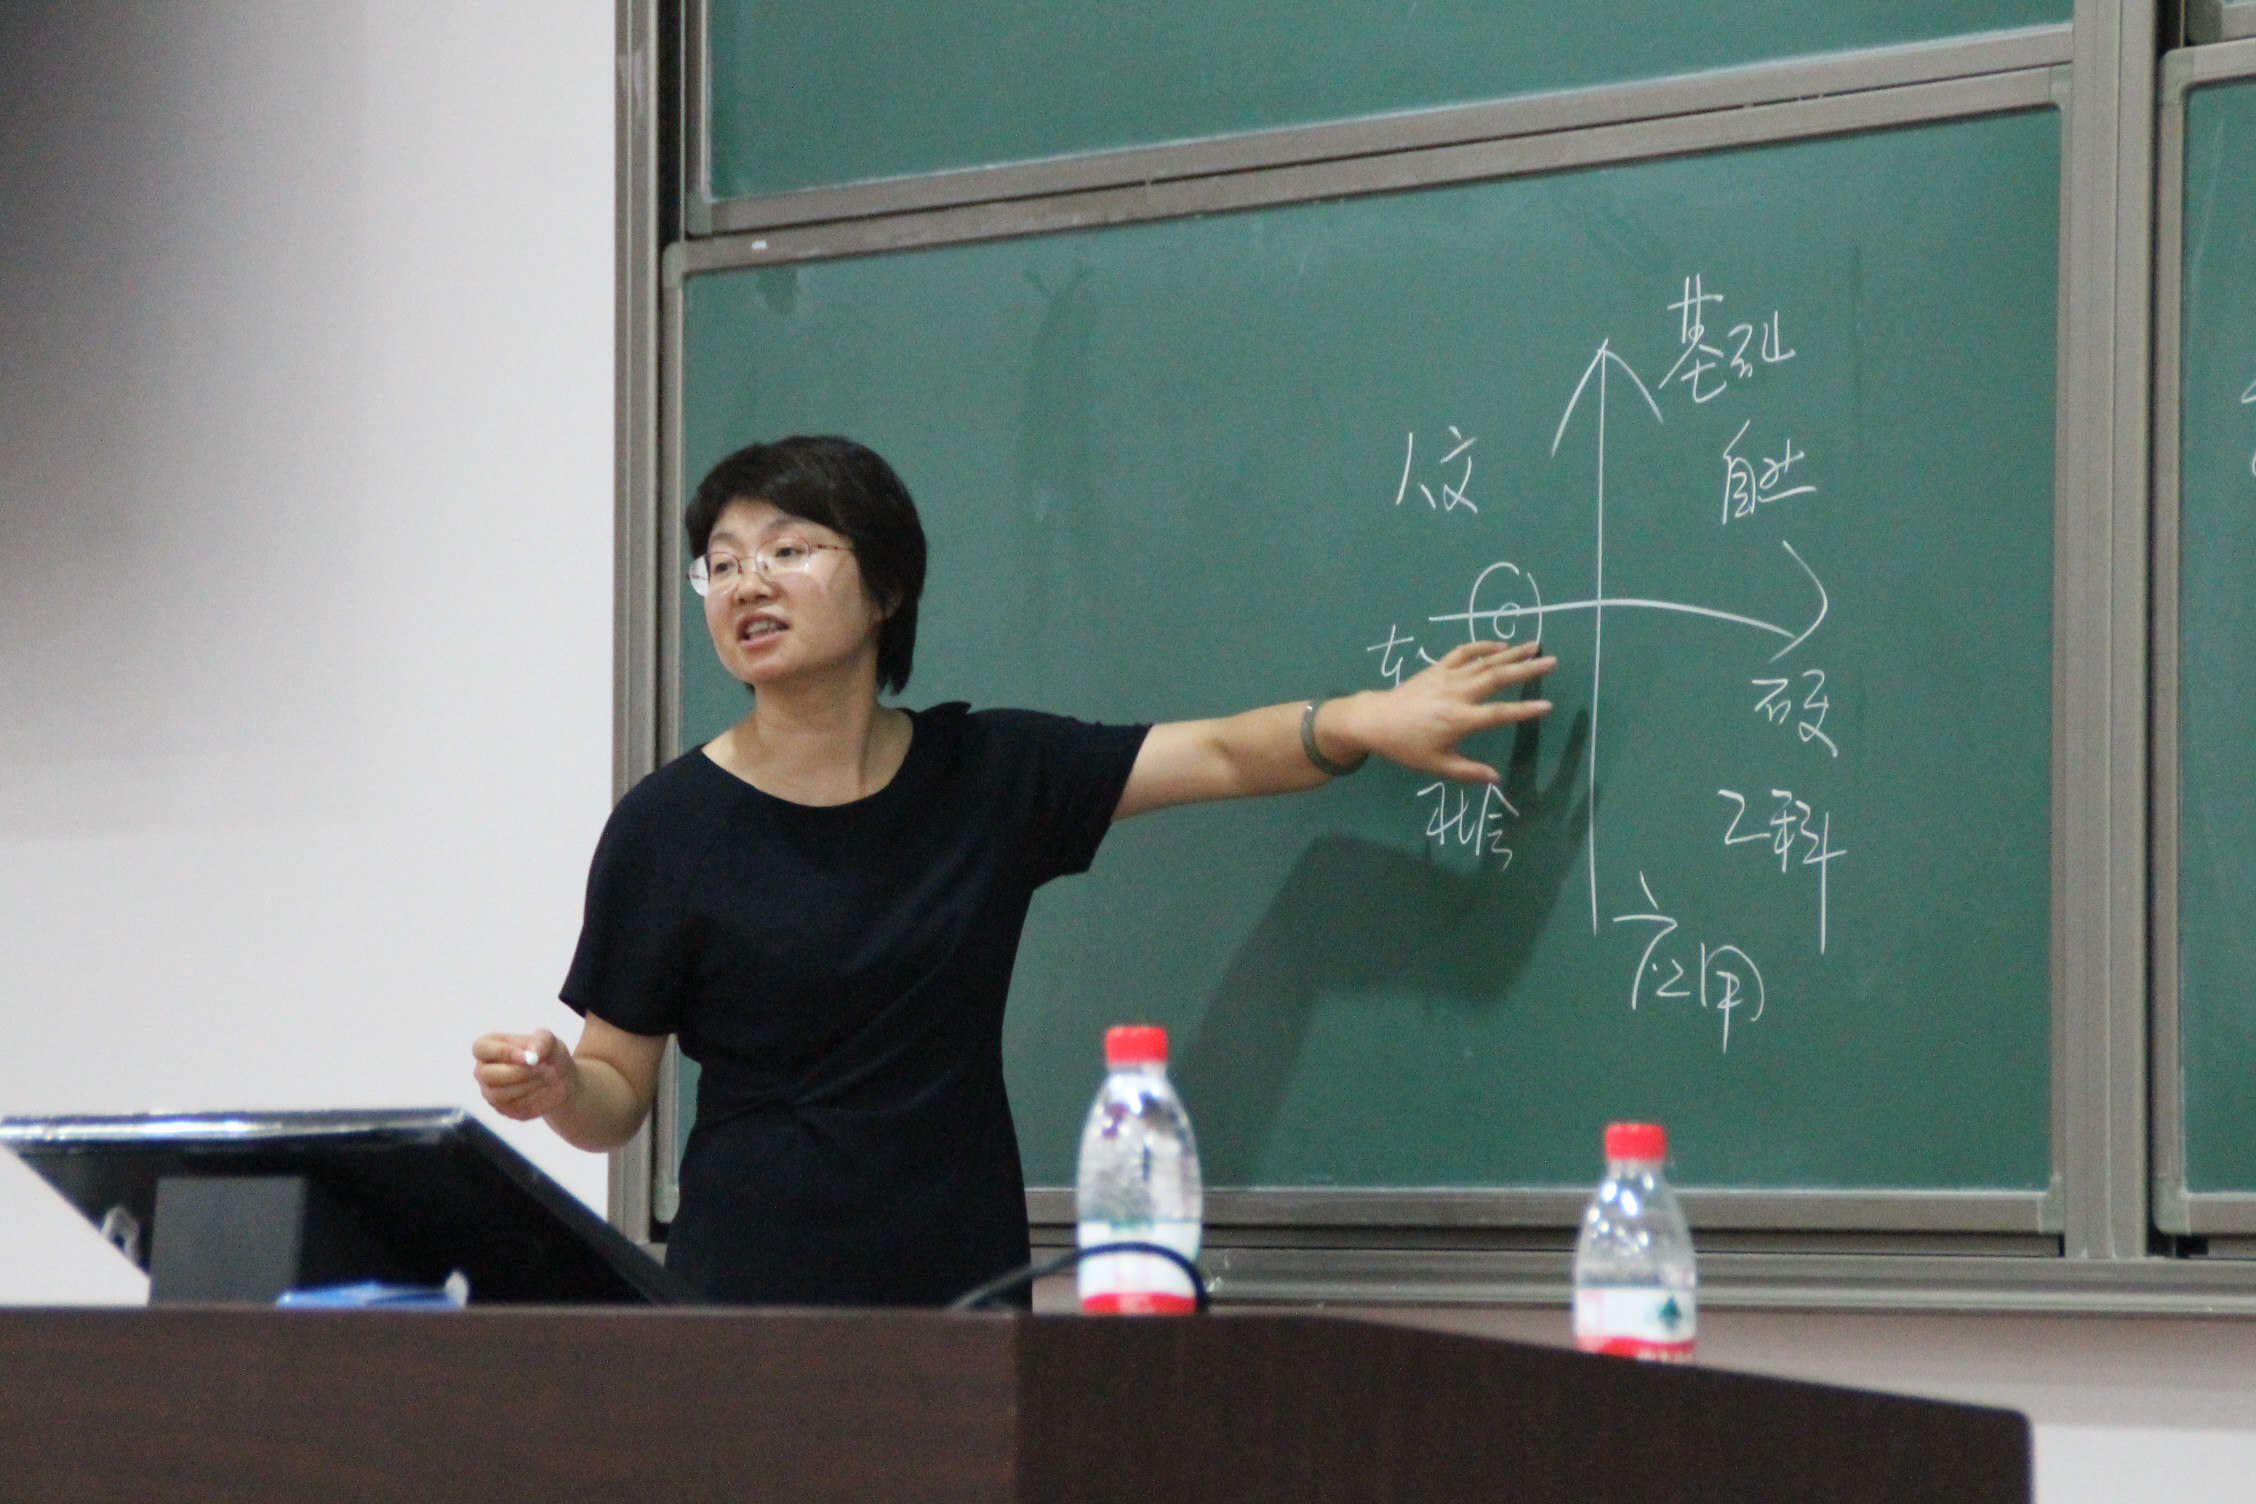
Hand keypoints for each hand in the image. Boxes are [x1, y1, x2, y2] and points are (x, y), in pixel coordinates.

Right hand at [471, 1029, 573, 1121]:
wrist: (560, 1080)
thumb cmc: (549, 1055)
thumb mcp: (551, 1041)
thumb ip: (542, 1041)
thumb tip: (533, 1054)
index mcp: (489, 1047)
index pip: (480, 1048)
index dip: (501, 1052)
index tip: (526, 1056)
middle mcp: (483, 1070)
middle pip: (485, 1075)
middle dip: (516, 1072)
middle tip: (542, 1069)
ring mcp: (490, 1092)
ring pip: (499, 1094)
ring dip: (528, 1085)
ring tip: (548, 1076)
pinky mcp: (503, 1109)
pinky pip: (512, 1108)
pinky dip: (532, 1098)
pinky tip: (545, 1088)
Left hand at [1327, 640, 1554, 782]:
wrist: (1375, 720)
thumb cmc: (1406, 746)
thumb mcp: (1436, 765)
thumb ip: (1468, 772)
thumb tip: (1497, 779)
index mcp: (1459, 720)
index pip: (1499, 713)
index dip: (1523, 710)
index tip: (1547, 705)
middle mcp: (1457, 694)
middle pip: (1497, 678)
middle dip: (1526, 669)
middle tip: (1552, 662)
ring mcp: (1447, 677)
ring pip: (1484, 662)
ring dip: (1511, 653)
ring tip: (1535, 646)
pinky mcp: (1437, 668)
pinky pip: (1463, 653)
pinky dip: (1482, 646)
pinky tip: (1500, 644)